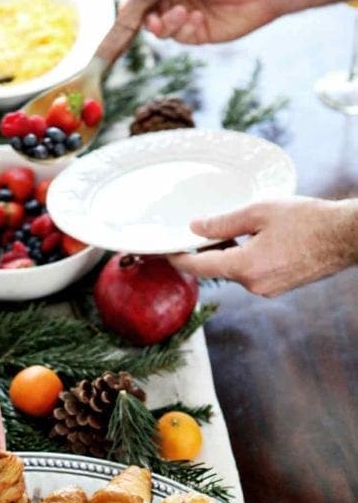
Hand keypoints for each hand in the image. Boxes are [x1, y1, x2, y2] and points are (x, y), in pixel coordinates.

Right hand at [136, 0, 276, 43]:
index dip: (131, 4)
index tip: (125, 13)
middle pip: (148, 16)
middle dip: (148, 20)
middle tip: (154, 21)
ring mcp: (185, 18)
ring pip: (162, 30)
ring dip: (169, 25)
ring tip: (185, 14)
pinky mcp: (198, 34)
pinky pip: (181, 38)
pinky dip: (186, 30)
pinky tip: (200, 19)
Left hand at [170, 197, 357, 296]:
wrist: (345, 236)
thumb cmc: (307, 220)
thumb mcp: (260, 212)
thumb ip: (223, 223)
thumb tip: (194, 228)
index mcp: (245, 268)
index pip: (199, 266)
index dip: (178, 257)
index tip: (164, 250)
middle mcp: (253, 286)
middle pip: (216, 269)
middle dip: (205, 251)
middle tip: (197, 229)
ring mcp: (267, 290)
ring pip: (234, 271)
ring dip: (227, 253)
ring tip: (229, 229)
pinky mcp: (278, 288)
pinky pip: (251, 274)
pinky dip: (244, 258)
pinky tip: (251, 240)